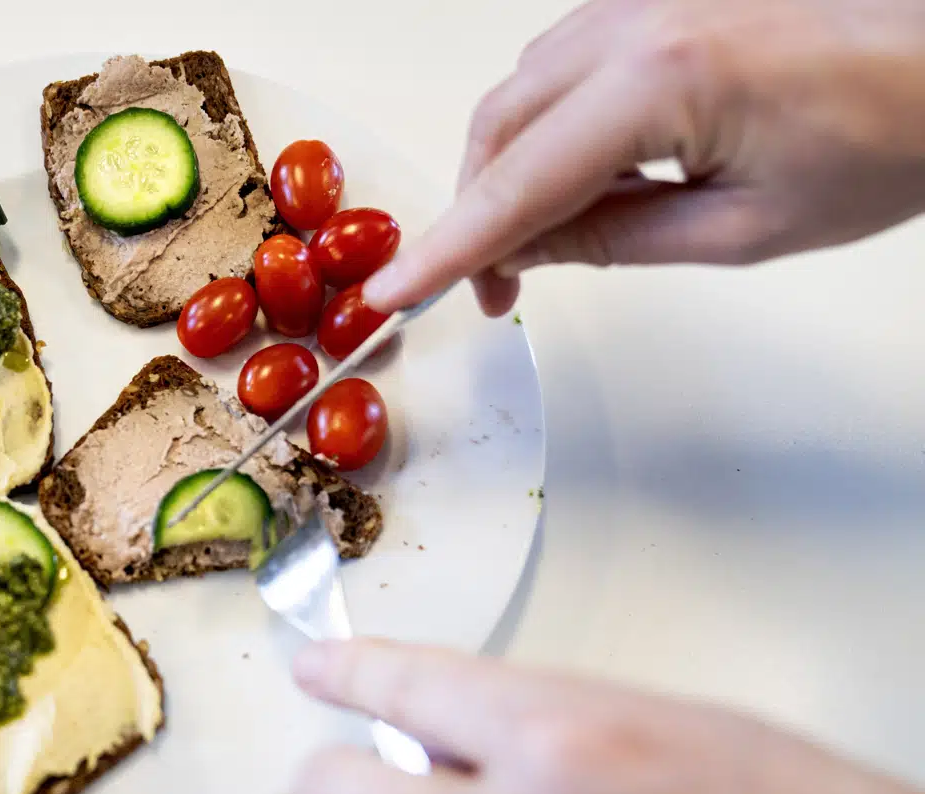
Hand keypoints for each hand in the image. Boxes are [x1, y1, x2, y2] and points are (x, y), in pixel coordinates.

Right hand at [363, 0, 924, 317]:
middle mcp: (636, 16)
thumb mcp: (742, 229)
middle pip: (500, 123)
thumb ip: (613, 241)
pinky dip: (554, 124)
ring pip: (525, 88)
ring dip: (514, 167)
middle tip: (499, 292)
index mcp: (659, 76)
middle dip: (481, 212)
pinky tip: (592, 173)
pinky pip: (567, 60)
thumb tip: (524, 252)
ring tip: (556, 239)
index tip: (392, 291)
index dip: (448, 249)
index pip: (517, 184)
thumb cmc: (891, 134)